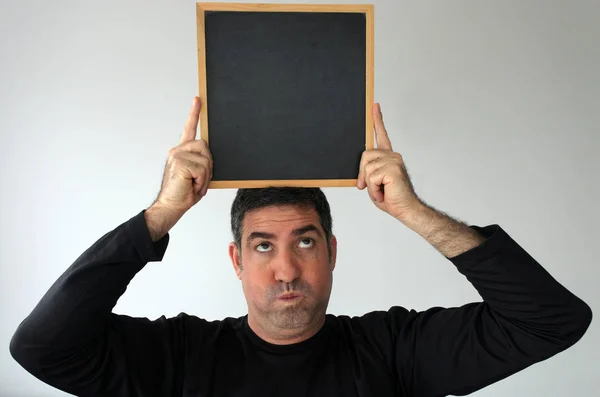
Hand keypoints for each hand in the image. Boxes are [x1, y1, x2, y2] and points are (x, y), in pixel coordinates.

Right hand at [153, 96, 212, 214]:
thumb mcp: (197, 174)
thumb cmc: (184, 192)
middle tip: (199, 180)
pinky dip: (202, 180)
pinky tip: (192, 186)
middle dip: (209, 165)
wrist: (171, 206)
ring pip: (206, 158)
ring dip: (205, 175)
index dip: (194, 113)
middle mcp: (177, 150)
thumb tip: (209, 155)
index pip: (188, 129)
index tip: (198, 100)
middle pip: (205, 146)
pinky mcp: (180, 162)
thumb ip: (202, 161)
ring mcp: (177, 155)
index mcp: (182, 152)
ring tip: (194, 184)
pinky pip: (202, 168)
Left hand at [357, 103, 420, 219]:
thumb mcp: (374, 182)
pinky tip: (384, 192)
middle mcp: (392, 156)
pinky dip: (373, 189)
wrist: (405, 209)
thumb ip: (368, 170)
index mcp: (388, 157)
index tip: (375, 106)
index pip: (382, 135)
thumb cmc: (391, 197)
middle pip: (365, 155)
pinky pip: (371, 177)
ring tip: (381, 191)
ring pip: (367, 168)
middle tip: (369, 187)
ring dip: (369, 185)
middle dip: (362, 174)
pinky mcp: (393, 168)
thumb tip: (363, 165)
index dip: (377, 120)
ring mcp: (394, 161)